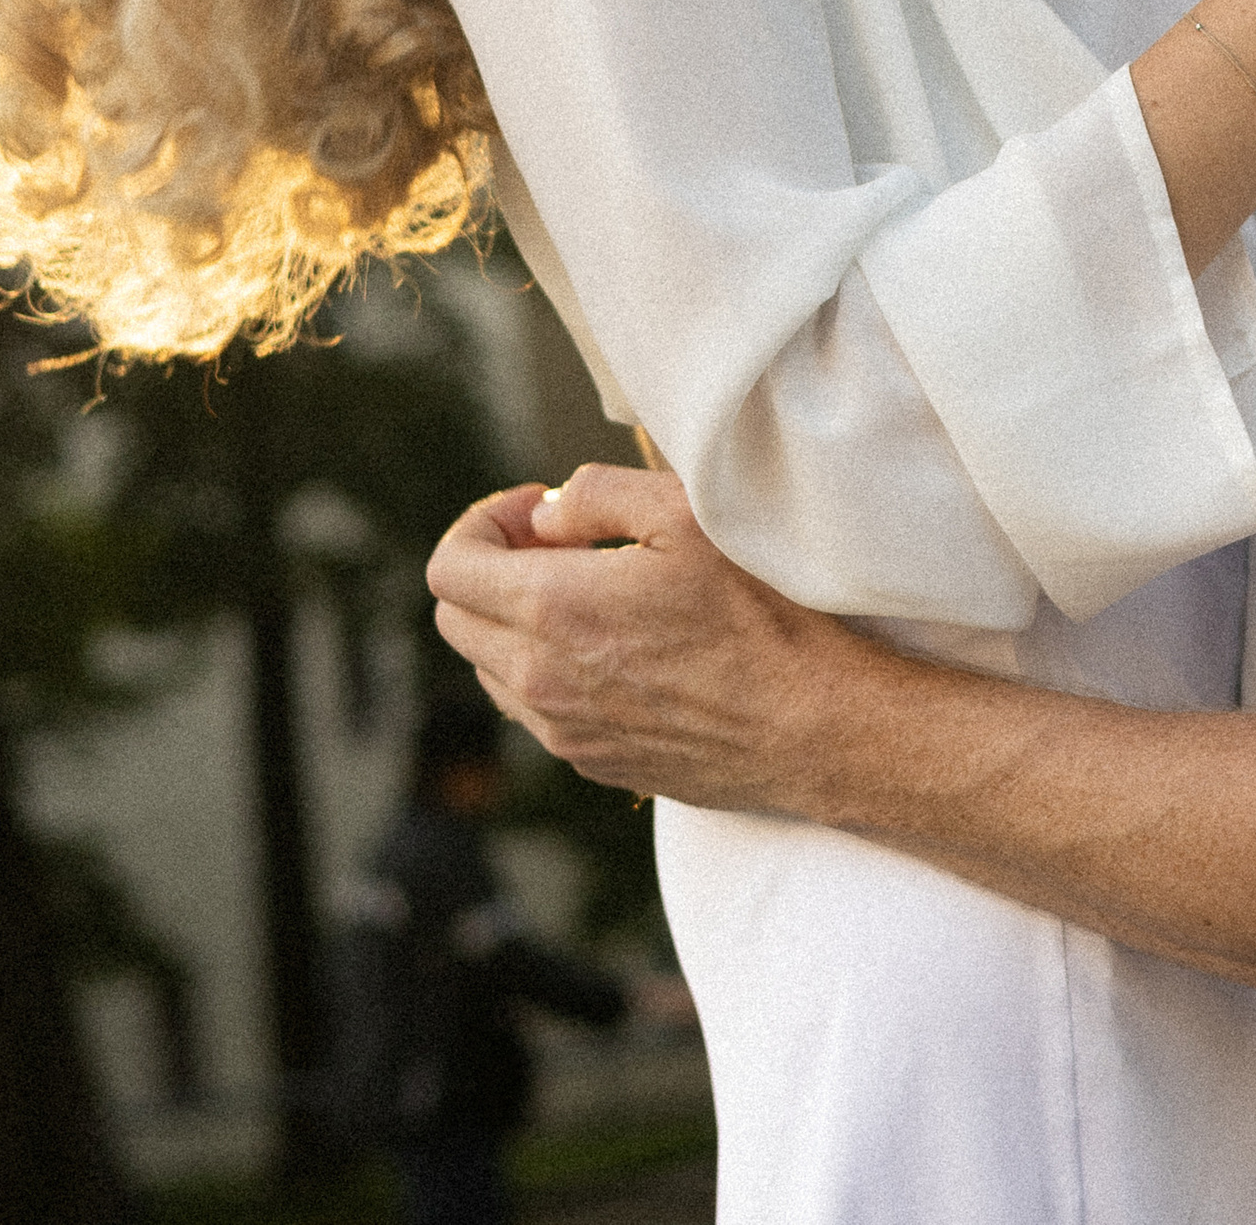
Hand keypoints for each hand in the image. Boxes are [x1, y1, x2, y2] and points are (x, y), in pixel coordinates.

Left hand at [427, 468, 855, 814]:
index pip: (449, 568)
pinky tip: (613, 645)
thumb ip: (595, 493)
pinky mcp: (590, 762)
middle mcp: (540, 679)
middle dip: (491, 568)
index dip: (482, 523)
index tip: (538, 510)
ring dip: (514, 622)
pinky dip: (546, 668)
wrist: (806, 725)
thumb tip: (544, 514)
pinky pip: (531, 708)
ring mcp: (561, 730)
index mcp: (553, 609)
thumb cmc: (757, 613)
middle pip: (455, 618)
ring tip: (588, 592)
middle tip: (557, 542)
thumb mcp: (684, 513)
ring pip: (488, 666)